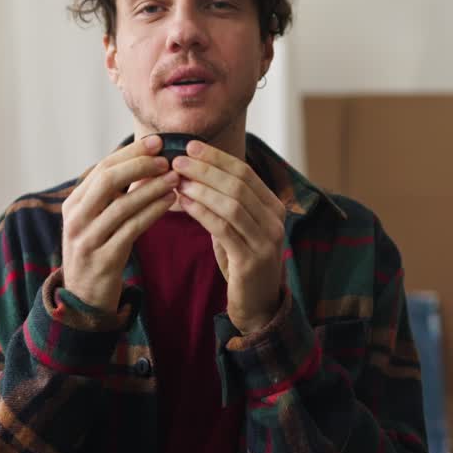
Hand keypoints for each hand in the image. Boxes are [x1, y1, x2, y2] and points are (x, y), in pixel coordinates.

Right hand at [62, 134, 179, 318]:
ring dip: (152, 188)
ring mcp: (87, 240)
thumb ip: (113, 195)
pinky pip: (132, 229)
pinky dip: (153, 212)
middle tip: (167, 158)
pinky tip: (170, 202)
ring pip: (122, 205)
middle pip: (108, 180)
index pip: (102, 168)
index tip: (156, 142)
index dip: (130, 153)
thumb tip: (145, 161)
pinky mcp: (103, 259)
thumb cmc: (98, 251)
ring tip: (176, 178)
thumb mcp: (96, 220)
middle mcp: (75, 219)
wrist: (84, 298)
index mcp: (73, 204)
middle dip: (140, 165)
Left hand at [172, 141, 286, 333]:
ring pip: (232, 204)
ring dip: (201, 188)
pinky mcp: (251, 260)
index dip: (217, 158)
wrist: (258, 305)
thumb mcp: (238, 227)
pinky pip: (224, 229)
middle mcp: (275, 221)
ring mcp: (266, 241)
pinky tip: (183, 203)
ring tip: (176, 179)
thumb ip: (225, 203)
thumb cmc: (242, 262)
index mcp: (274, 207)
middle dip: (206, 168)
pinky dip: (202, 212)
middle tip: (178, 159)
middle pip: (238, 184)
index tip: (190, 146)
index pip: (245, 173)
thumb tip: (193, 173)